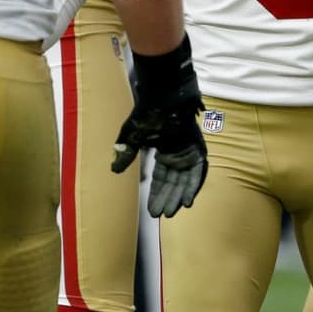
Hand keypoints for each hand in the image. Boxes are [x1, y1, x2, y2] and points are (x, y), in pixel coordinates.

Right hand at [112, 100, 206, 216]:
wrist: (163, 96)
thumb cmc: (147, 112)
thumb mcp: (132, 136)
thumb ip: (126, 152)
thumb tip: (113, 170)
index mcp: (164, 150)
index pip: (161, 178)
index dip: (156, 194)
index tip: (152, 211)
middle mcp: (178, 153)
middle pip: (173, 181)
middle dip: (167, 198)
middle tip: (162, 215)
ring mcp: (189, 150)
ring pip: (185, 179)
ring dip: (179, 196)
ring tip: (172, 212)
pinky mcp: (198, 147)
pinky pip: (198, 171)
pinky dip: (193, 186)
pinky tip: (187, 201)